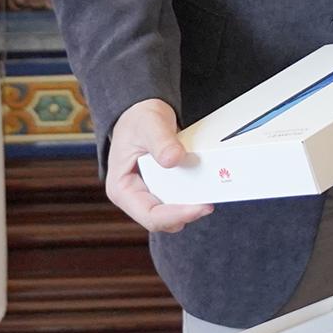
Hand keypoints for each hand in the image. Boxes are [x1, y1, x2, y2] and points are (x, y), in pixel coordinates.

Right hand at [104, 97, 214, 233]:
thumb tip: (174, 159)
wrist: (143, 113)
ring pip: (172, 214)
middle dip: (187, 214)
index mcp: (122, 189)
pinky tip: (206, 186)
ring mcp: (149, 195)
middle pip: (163, 220)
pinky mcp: (162, 190)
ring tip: (211, 193)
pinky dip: (192, 197)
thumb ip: (161, 141)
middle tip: (211, 202)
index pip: (149, 216)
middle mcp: (134, 198)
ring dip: (191, 207)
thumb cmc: (139, 119)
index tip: (200, 206)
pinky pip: (178, 202)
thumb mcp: (149, 125)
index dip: (176, 215)